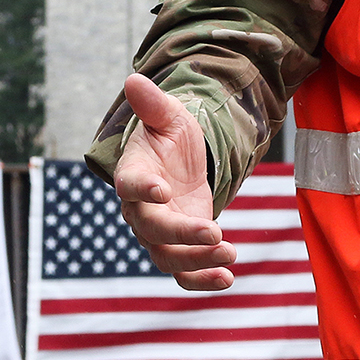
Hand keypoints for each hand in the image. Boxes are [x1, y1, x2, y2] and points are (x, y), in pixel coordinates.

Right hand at [112, 74, 234, 291]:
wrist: (181, 165)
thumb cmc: (170, 139)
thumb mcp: (168, 117)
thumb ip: (153, 105)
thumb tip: (134, 80)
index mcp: (133, 175)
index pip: (129, 185)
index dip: (141, 190)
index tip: (162, 190)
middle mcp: (140, 210)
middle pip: (152, 230)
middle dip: (182, 234)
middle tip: (214, 232)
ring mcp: (158, 234)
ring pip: (168, 257)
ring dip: (198, 261)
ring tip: (230, 256)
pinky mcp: (179, 248)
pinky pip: (183, 273)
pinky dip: (203, 280)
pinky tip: (229, 278)